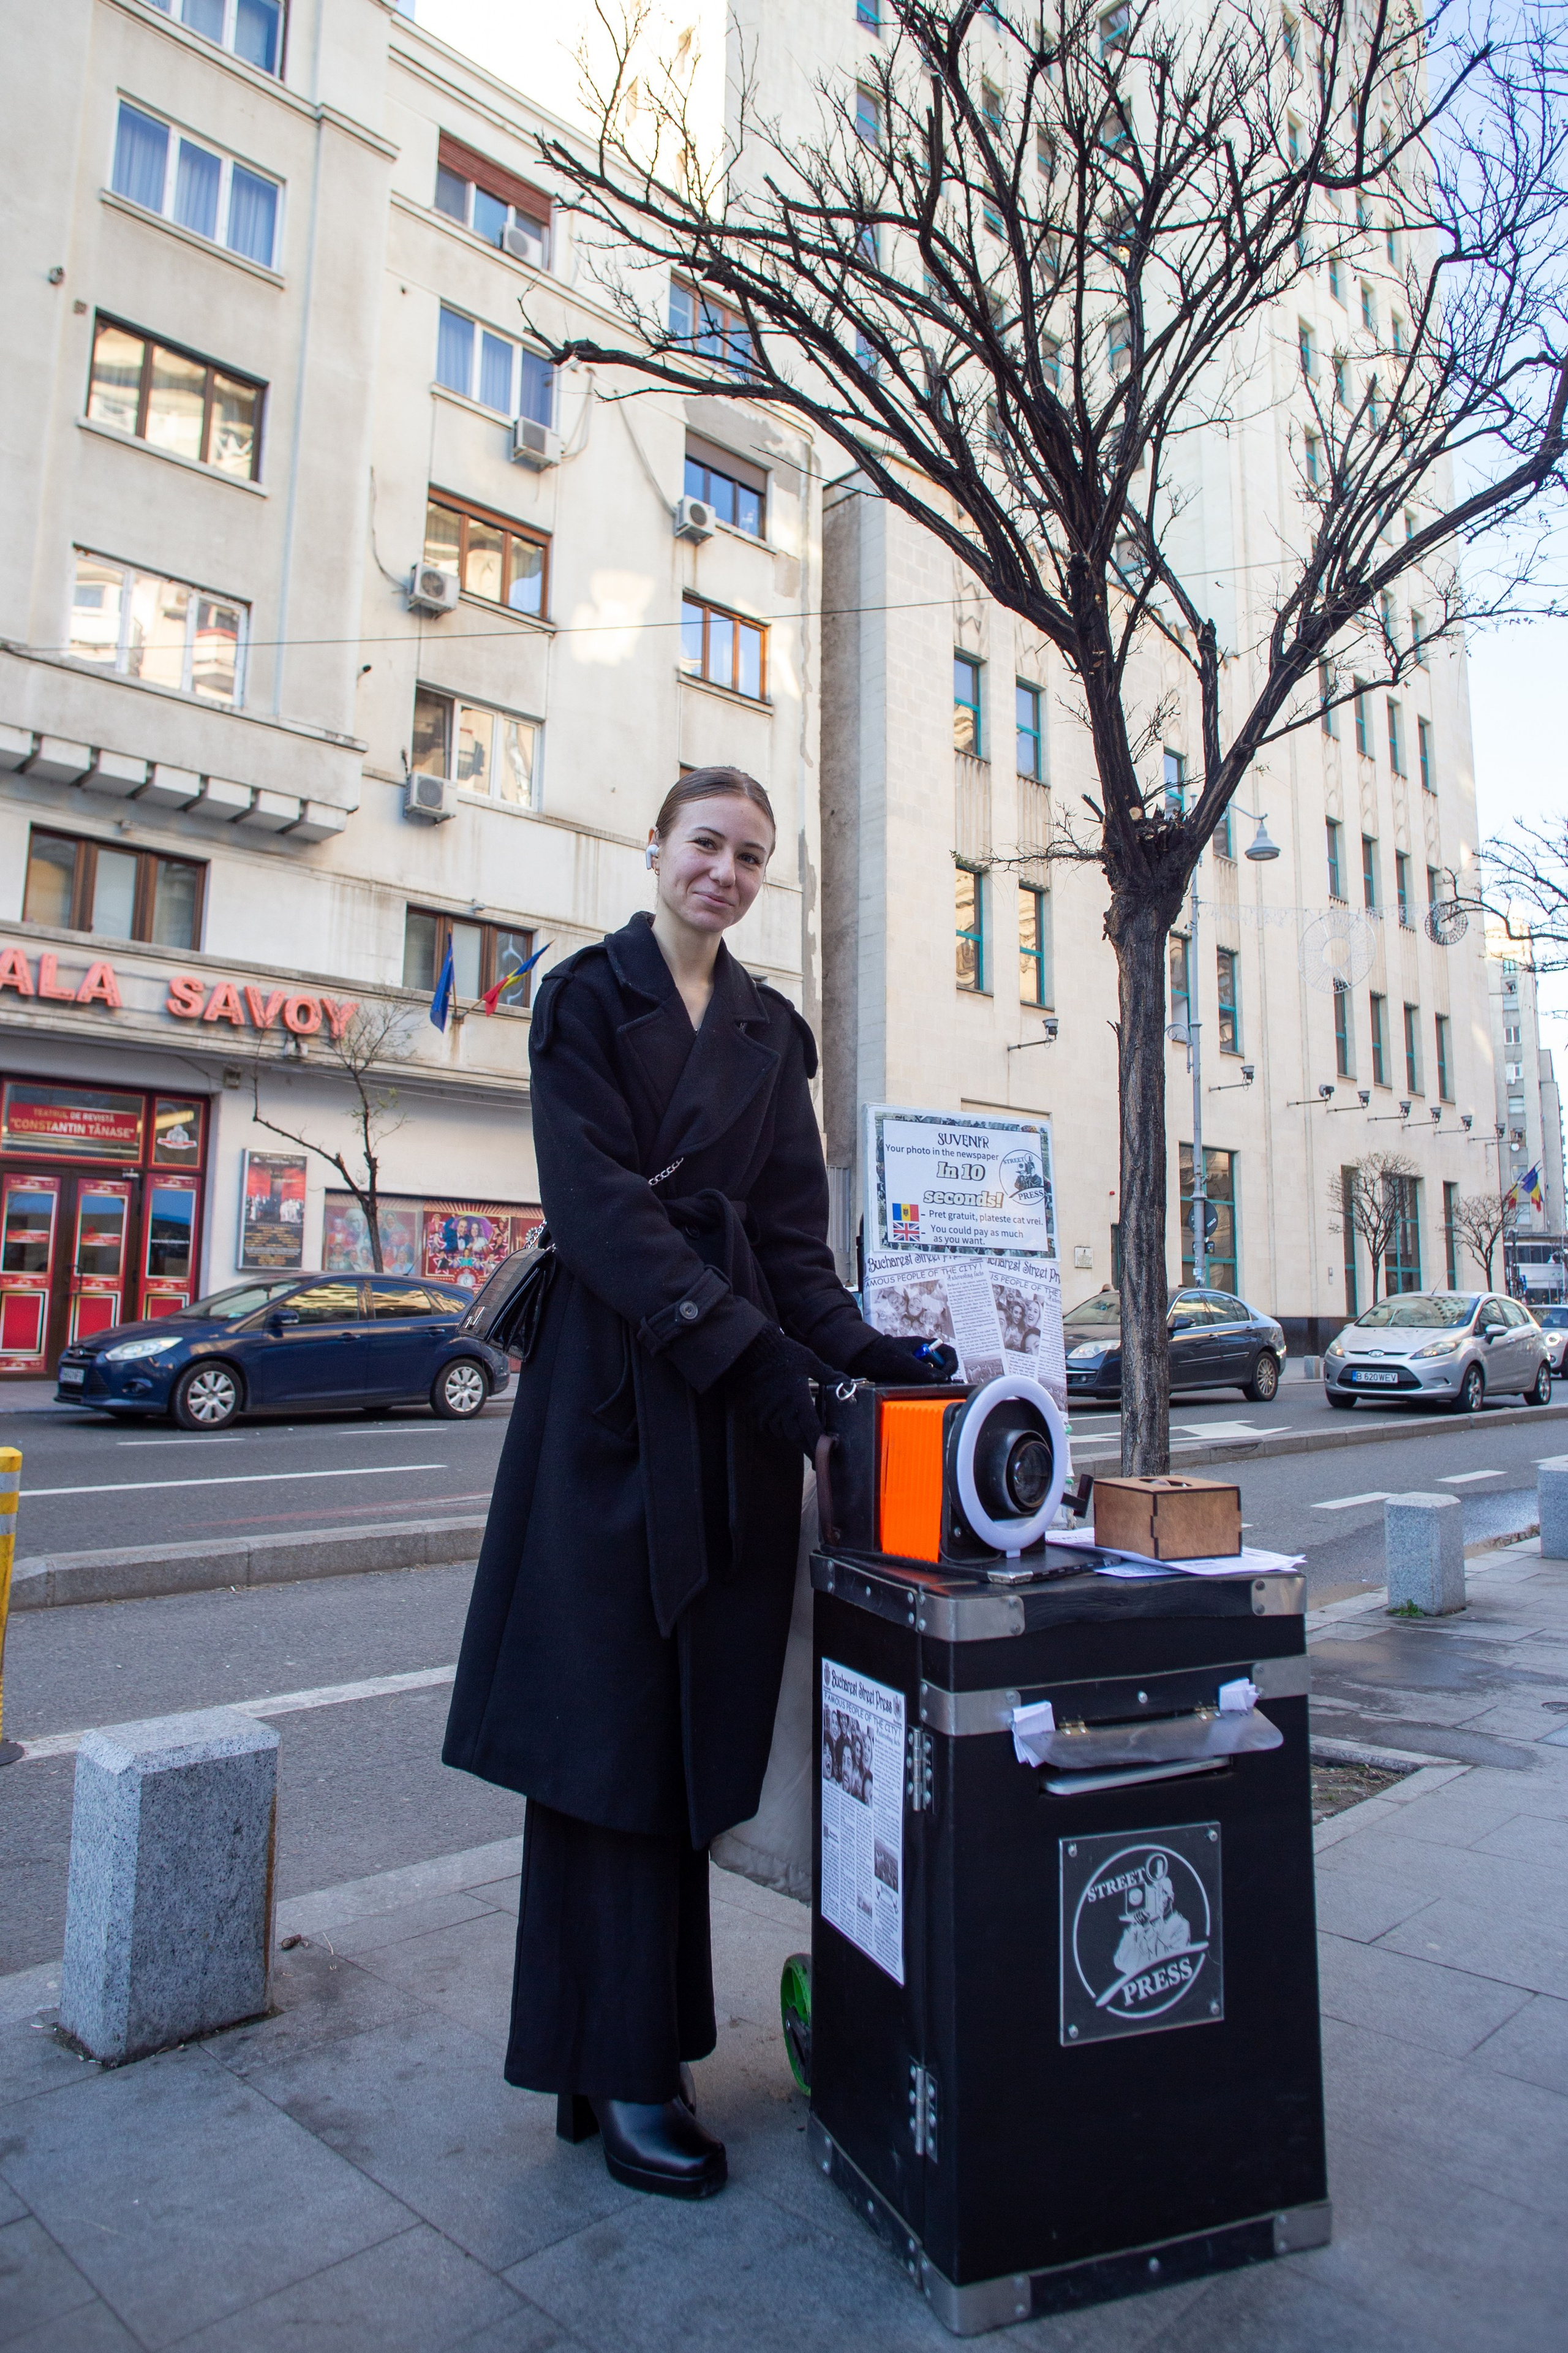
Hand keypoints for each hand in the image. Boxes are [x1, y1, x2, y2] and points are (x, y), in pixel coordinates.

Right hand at [730, 1326, 831, 1455]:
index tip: (830, 1451)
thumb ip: (830, 1376)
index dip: (821, 1442)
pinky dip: (779, 1429)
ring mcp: (768, 1412)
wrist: (753, 1350)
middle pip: (798, 1437)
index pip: (811, 1428)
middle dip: (809, 1448)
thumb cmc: (785, 1354)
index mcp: (798, 1398)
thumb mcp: (811, 1362)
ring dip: (794, 1437)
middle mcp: (782, 1409)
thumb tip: (848, 1384)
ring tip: (804, 1437)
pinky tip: (785, 1422)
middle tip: (819, 1456)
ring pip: (783, 1433)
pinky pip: (770, 1428)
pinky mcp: (757, 1411)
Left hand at [846, 1332, 958, 1383]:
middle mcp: (921, 1355)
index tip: (945, 1375)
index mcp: (923, 1345)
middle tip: (933, 1384)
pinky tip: (907, 1387)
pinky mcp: (907, 1375)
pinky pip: (918, 1383)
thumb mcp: (901, 1361)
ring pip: (930, 1377)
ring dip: (926, 1383)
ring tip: (916, 1385)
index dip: (950, 1364)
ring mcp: (915, 1366)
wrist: (859, 1357)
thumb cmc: (878, 1352)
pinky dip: (916, 1387)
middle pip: (941, 1367)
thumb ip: (921, 1369)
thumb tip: (941, 1378)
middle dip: (938, 1377)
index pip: (948, 1353)